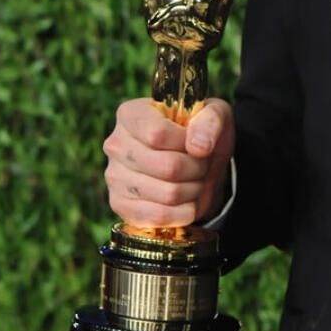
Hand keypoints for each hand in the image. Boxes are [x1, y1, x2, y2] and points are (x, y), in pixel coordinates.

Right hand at [102, 97, 234, 227]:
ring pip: (168, 193)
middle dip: (197, 168)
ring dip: (194, 189)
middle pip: (168, 166)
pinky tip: (186, 200)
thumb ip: (211, 121)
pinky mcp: (119, 205)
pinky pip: (159, 217)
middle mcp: (116, 144)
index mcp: (131, 114)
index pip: (158, 134)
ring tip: (195, 179)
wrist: (196, 163)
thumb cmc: (200, 133)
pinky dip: (184, 212)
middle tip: (202, 163)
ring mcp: (114, 177)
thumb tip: (199, 146)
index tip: (197, 141)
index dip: (186, 142)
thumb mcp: (215, 114)